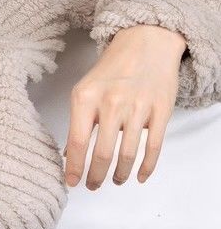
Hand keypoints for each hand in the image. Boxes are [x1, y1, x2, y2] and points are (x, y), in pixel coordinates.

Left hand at [63, 24, 185, 189]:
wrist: (146, 43)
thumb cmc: (112, 68)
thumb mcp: (85, 89)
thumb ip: (77, 121)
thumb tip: (68, 154)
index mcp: (86, 97)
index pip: (77, 141)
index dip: (74, 167)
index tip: (72, 182)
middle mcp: (111, 102)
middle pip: (103, 153)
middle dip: (96, 176)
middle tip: (93, 185)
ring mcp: (138, 107)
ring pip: (127, 154)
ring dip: (120, 174)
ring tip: (115, 181)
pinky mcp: (160, 110)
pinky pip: (153, 147)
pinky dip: (146, 167)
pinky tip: (140, 176)